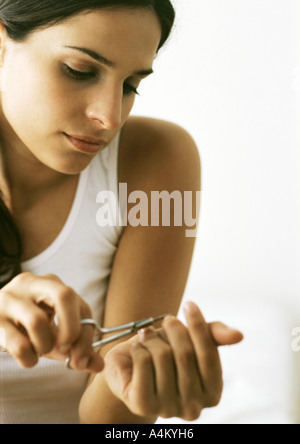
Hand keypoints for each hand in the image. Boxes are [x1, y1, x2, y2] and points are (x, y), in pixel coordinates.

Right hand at [0, 272, 102, 372]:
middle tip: (67, 351)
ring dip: (44, 346)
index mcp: (50, 283)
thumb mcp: (53, 335)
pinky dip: (28, 359)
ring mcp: (9, 298)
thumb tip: (100, 365)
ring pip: (38, 321)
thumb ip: (77, 349)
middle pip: (65, 295)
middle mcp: (31, 283)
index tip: (83, 358)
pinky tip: (26, 357)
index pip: (81, 304)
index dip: (87, 334)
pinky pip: (19, 344)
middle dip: (72, 329)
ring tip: (39, 350)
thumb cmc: (26, 329)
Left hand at [104, 302, 242, 420]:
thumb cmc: (167, 351)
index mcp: (212, 393)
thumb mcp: (193, 339)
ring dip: (152, 339)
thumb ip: (216, 335)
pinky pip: (143, 363)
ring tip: (148, 337)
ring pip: (162, 356)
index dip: (199, 326)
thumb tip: (239, 335)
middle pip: (185, 354)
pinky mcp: (143, 404)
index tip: (189, 305)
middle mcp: (193, 407)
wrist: (132, 366)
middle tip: (167, 321)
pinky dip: (138, 348)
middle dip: (174, 330)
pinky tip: (138, 351)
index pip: (209, 355)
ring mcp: (168, 409)